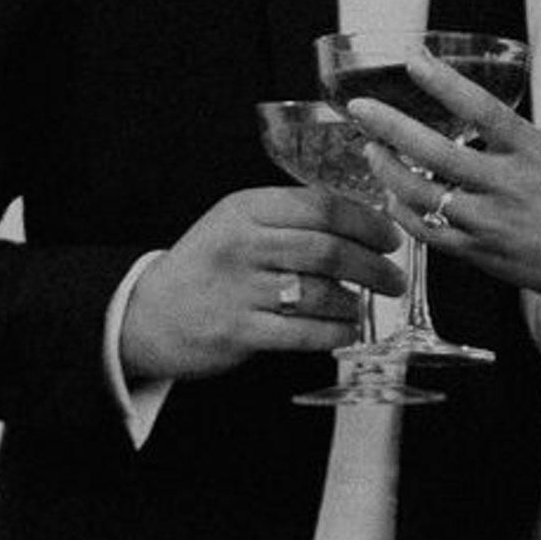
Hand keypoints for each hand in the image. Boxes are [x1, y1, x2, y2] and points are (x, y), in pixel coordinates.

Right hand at [119, 185, 402, 382]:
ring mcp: (240, 289)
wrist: (146, 314)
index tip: (389, 237)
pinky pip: (305, 333)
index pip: (321, 206)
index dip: (365, 222)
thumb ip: (287, 218)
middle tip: (393, 279)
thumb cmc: (205, 267)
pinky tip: (346, 331)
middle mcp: (243, 244)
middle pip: (328, 250)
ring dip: (354, 302)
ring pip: (320, 293)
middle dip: (373, 266)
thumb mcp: (235, 223)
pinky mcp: (239, 331)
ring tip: (364, 306)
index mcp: (245, 208)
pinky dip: (335, 333)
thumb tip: (359, 223)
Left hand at [344, 55, 540, 328]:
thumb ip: (513, 137)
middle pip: (439, 154)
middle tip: (361, 109)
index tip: (414, 60)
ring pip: (423, 195)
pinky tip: (392, 194)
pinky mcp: (478, 254)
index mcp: (533, 153)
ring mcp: (491, 224)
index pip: (484, 111)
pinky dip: (404, 211)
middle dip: (393, 128)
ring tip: (372, 149)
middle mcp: (510, 187)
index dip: (447, 85)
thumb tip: (469, 110)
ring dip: (389, 170)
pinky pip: (427, 232)